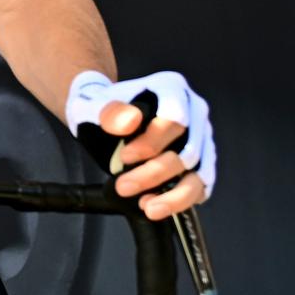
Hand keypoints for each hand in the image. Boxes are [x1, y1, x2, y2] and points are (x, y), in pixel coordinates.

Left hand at [66, 69, 214, 217]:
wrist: (105, 119)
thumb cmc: (101, 108)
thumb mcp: (93, 105)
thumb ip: (109, 112)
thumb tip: (131, 120)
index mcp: (172, 88)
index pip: (175, 119)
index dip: (153, 142)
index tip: (126, 157)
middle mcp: (194, 112)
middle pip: (188, 150)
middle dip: (155, 173)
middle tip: (123, 186)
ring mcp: (201, 139)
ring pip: (200, 173)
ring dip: (174, 194)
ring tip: (147, 207)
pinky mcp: (201, 164)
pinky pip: (200, 187)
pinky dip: (180, 200)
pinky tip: (155, 206)